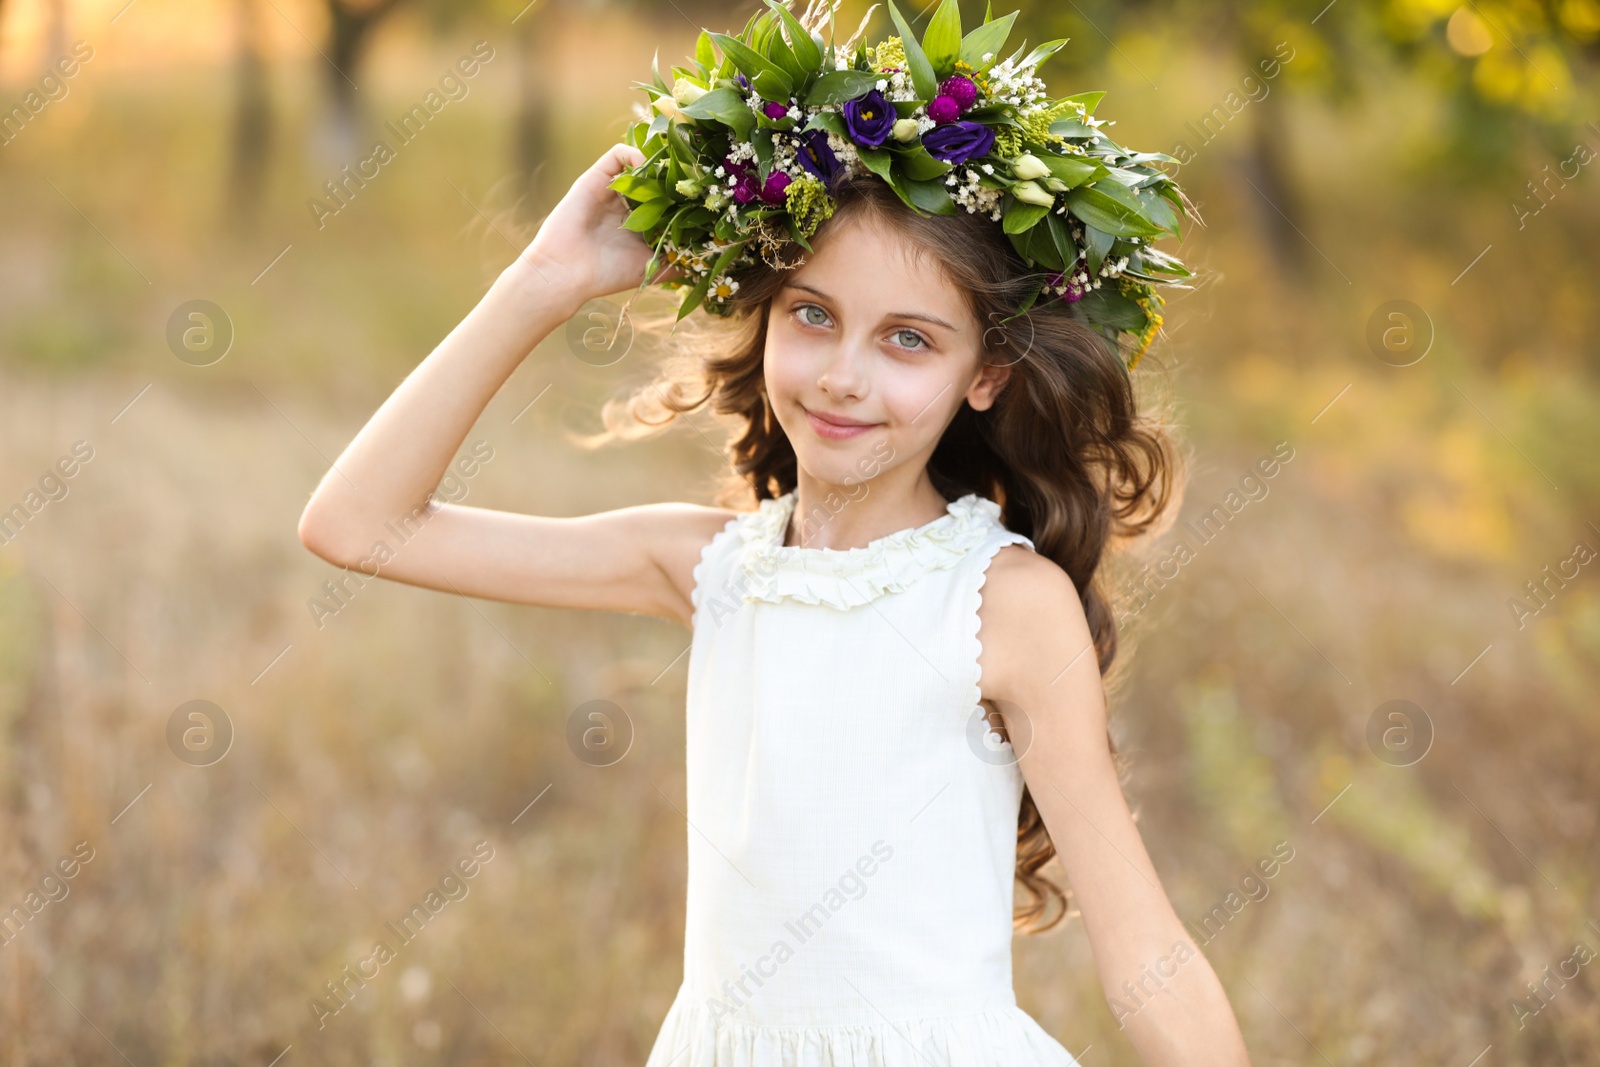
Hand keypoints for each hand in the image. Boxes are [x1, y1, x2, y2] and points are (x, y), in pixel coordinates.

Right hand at [516, 143, 686, 312]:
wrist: (567, 273)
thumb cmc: (607, 274)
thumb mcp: (650, 270)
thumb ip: (675, 264)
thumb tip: (702, 263)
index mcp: (638, 223)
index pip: (666, 200)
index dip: (683, 196)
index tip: (702, 196)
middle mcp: (625, 203)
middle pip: (655, 179)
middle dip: (674, 175)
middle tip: (694, 177)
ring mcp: (610, 189)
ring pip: (638, 163)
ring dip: (658, 163)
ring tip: (675, 169)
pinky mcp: (595, 178)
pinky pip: (617, 154)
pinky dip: (635, 154)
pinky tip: (650, 170)